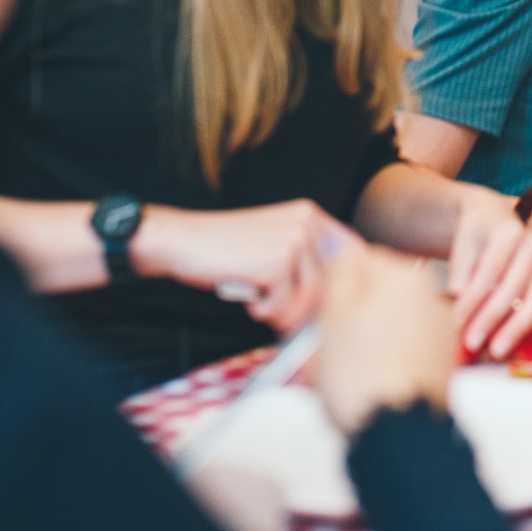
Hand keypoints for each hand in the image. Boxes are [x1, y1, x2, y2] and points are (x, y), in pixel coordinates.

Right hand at [133, 200, 361, 334]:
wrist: (182, 242)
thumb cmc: (224, 250)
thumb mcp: (272, 246)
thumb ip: (305, 262)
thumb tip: (338, 295)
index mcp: (310, 216)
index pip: (349, 256)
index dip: (342, 287)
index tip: (325, 307)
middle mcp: (307, 223)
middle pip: (334, 282)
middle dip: (309, 308)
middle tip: (281, 315)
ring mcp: (294, 240)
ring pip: (311, 297)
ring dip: (284, 311)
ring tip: (261, 303)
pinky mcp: (277, 261)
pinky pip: (285, 304)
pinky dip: (265, 311)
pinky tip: (249, 299)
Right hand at [315, 247, 456, 435]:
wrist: (397, 436)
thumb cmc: (360, 375)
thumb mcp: (334, 314)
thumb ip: (339, 271)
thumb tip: (337, 239)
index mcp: (406, 277)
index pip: (358, 261)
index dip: (329, 287)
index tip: (311, 314)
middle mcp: (431, 298)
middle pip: (373, 295)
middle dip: (343, 318)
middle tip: (318, 348)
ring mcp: (439, 333)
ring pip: (384, 326)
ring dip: (359, 342)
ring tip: (336, 374)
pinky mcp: (440, 365)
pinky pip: (400, 352)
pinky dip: (380, 363)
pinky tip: (363, 386)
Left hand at [445, 186, 531, 356]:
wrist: (493, 220)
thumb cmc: (474, 233)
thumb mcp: (462, 242)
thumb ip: (460, 267)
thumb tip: (458, 294)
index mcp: (510, 230)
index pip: (490, 269)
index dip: (473, 298)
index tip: (456, 321)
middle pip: (513, 287)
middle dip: (491, 318)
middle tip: (471, 341)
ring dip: (513, 329)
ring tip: (495, 351)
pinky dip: (521, 328)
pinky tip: (506, 344)